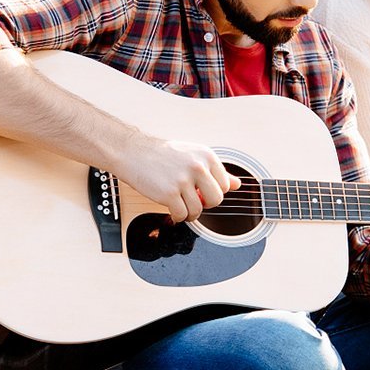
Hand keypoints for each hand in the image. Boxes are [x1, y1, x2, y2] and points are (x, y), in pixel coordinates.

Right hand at [115, 135, 240, 222]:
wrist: (133, 152)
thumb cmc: (161, 154)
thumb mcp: (192, 155)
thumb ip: (215, 170)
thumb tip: (237, 184)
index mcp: (206, 155)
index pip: (225, 185)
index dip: (213, 192)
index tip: (202, 191)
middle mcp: (197, 166)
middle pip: (216, 200)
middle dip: (205, 204)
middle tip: (193, 200)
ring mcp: (183, 180)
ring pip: (198, 210)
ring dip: (189, 213)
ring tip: (180, 205)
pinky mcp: (169, 193)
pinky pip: (182, 215)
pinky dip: (177, 217)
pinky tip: (171, 209)